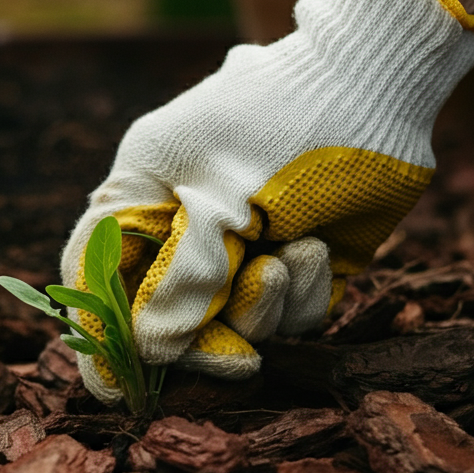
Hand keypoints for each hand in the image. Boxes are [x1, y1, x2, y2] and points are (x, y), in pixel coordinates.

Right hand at [63, 0, 473, 402]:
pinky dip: (301, 296)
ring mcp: (243, 241)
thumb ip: (184, 276)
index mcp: (146, 188)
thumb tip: (150, 350)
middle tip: (238, 359)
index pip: (97, 268)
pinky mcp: (293, 258)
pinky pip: (284, 313)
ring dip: (264, 306)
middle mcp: (188, 220)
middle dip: (204, 336)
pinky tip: (314, 249)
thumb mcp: (225, 198)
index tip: (114, 387)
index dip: (99, 330)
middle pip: (166, 310)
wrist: (376, 84)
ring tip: (292, 254)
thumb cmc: (284, 122)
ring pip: (231, 319)